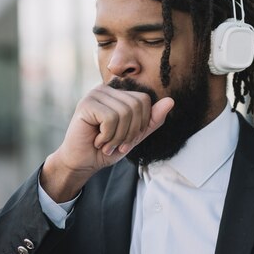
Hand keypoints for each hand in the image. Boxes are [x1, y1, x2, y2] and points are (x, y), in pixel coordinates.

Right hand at [40, 84, 173, 201]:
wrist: (82, 163)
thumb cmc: (106, 149)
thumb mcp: (134, 136)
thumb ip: (152, 120)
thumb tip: (171, 101)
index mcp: (117, 94)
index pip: (144, 100)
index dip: (141, 124)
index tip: (126, 139)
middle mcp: (105, 89)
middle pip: (136, 105)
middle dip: (130, 132)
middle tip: (116, 144)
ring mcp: (94, 95)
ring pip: (125, 112)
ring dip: (118, 137)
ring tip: (106, 143)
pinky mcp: (86, 104)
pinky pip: (111, 118)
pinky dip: (108, 136)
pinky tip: (97, 140)